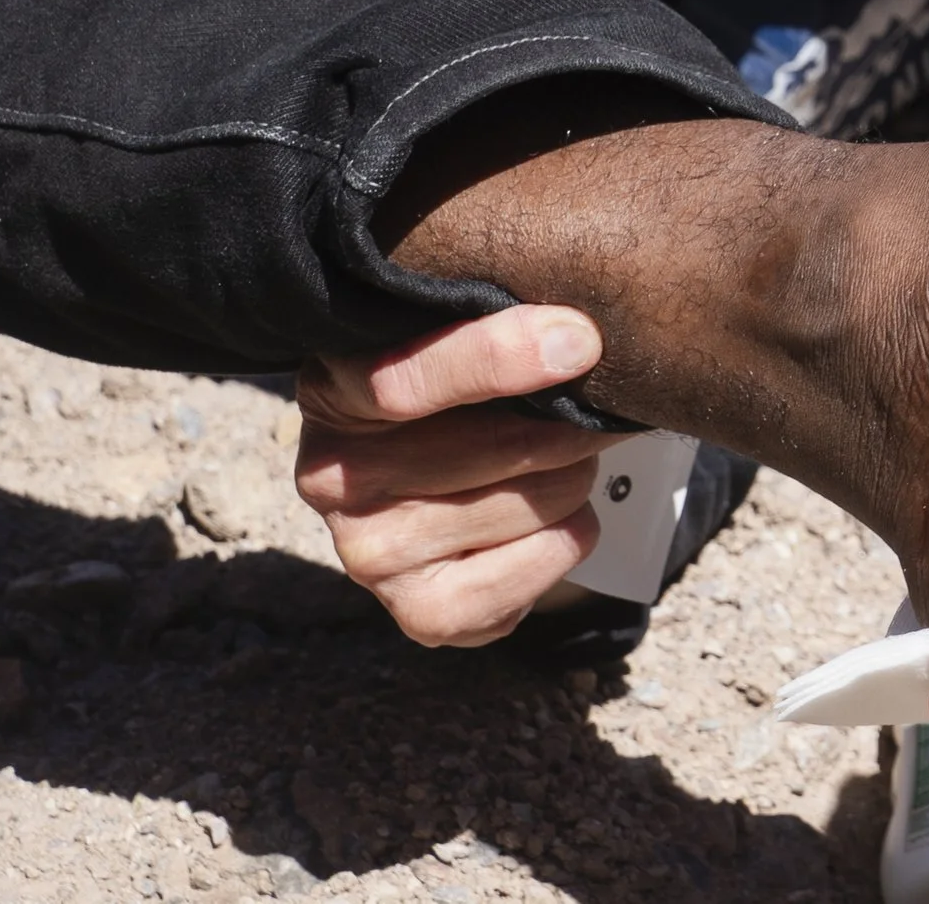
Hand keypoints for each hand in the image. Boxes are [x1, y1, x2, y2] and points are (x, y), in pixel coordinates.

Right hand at [294, 305, 607, 646]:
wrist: (436, 474)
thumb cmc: (452, 386)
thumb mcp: (446, 331)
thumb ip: (486, 315)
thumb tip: (574, 333)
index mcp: (334, 390)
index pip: (406, 381)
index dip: (499, 357)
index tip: (577, 340)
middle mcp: (335, 482)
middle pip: (496, 447)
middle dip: (569, 420)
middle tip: (594, 402)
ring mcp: (371, 556)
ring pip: (533, 503)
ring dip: (577, 474)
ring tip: (566, 456)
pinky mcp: (420, 614)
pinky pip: (539, 565)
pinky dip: (572, 533)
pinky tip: (553, 513)